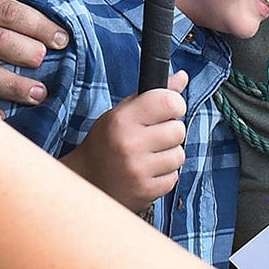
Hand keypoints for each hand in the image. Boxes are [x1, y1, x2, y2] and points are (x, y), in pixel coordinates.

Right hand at [62, 71, 188, 212]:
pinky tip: (146, 172)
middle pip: (178, 130)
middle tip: (152, 137)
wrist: (86, 180)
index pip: (170, 102)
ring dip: (168, 156)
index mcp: (122, 119)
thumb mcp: (122, 112)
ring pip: (179, 155)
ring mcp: (138, 170)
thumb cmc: (106, 143)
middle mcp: (130, 143)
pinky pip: (174, 177)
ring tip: (148, 156)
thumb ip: (153, 95)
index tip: (169, 110)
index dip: (175, 104)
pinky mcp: (145, 191)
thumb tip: (183, 77)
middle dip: (170, 133)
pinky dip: (164, 176)